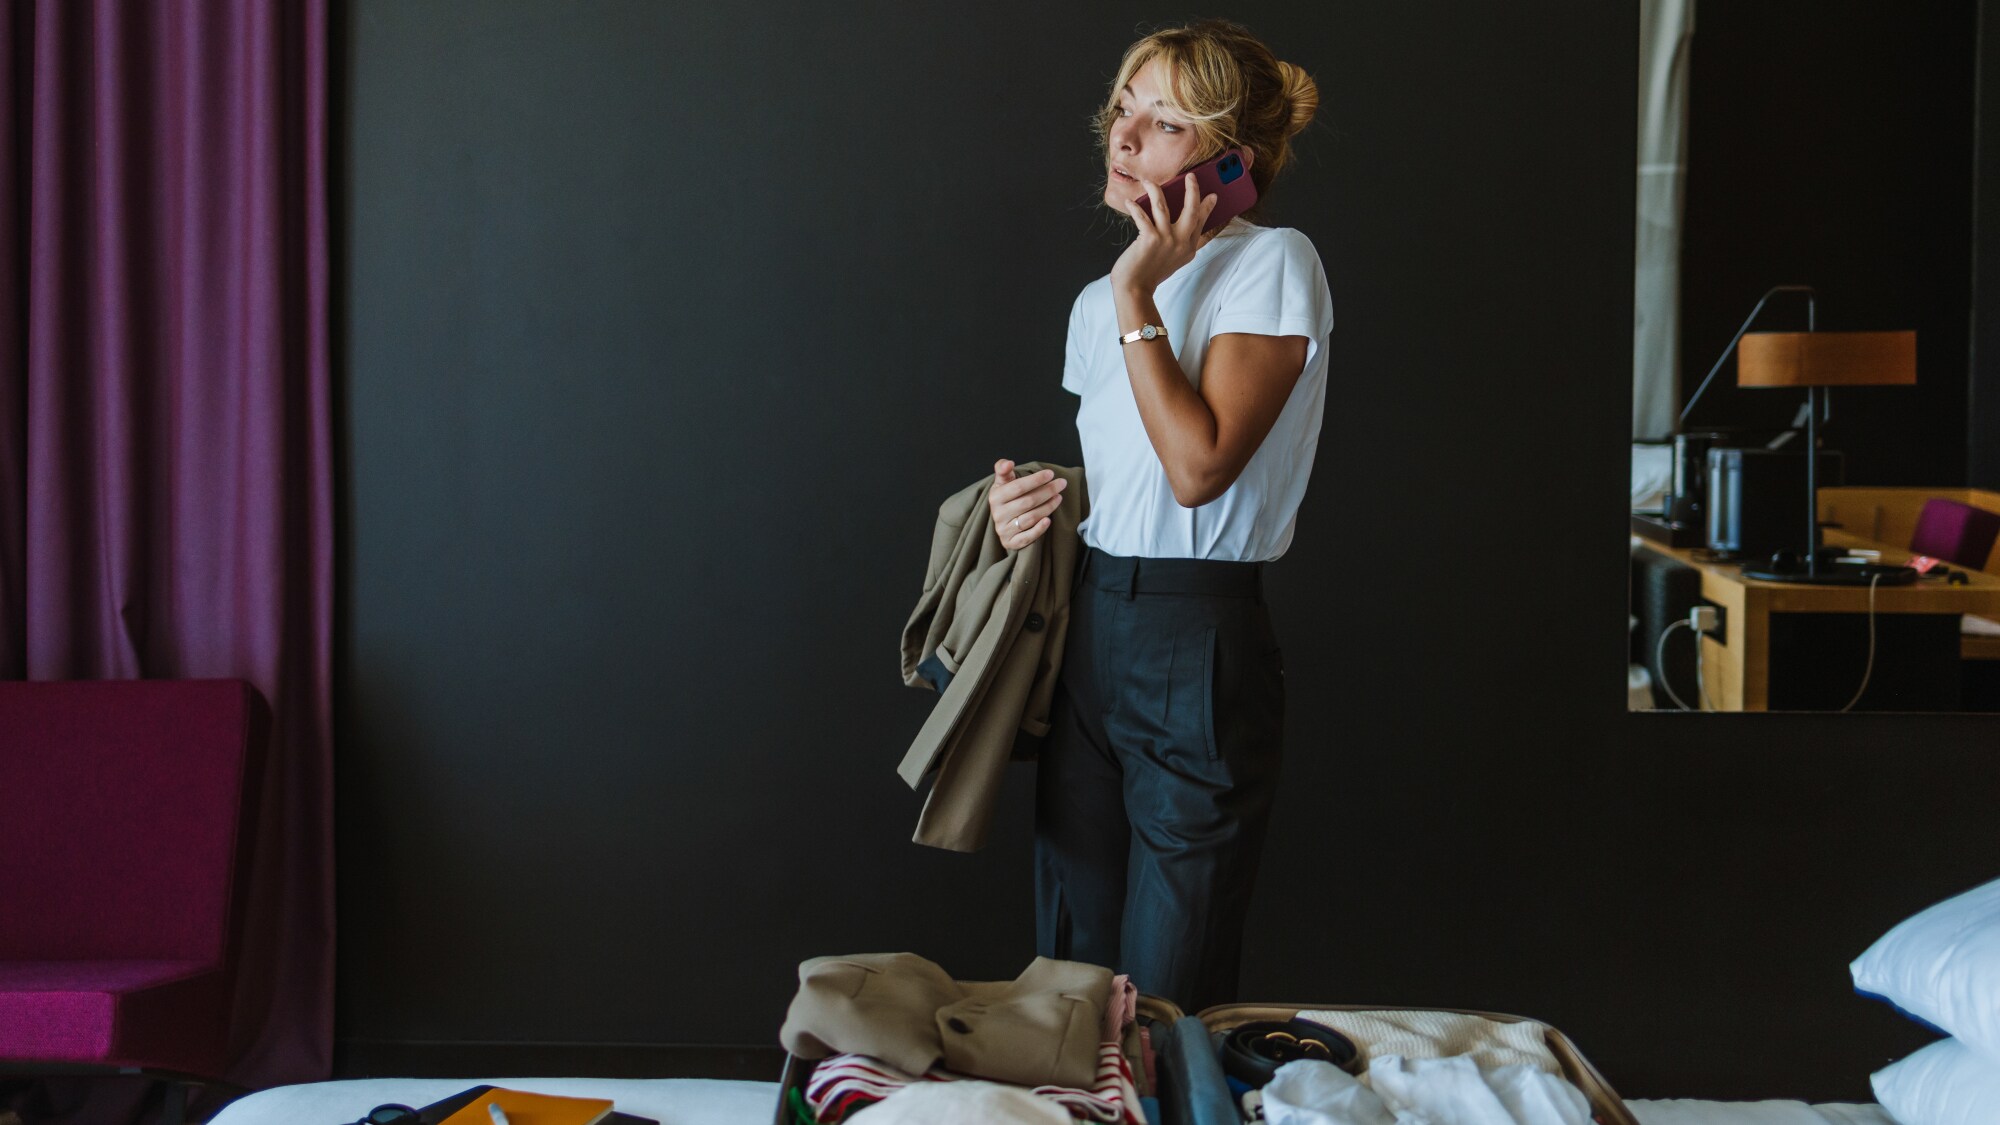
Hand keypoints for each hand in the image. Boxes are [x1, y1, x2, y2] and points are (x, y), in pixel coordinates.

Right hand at [987, 458, 1066, 548]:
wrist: (1002, 522)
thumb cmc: (1007, 498)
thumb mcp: (1002, 482)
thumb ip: (1003, 469)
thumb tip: (1008, 463)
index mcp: (996, 497)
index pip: (1018, 487)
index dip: (1035, 480)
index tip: (1051, 474)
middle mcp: (998, 514)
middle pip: (1027, 502)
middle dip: (1047, 491)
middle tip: (1061, 484)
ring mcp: (1004, 529)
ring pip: (1030, 518)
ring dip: (1048, 507)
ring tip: (1059, 497)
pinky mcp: (1011, 542)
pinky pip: (1027, 537)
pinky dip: (1039, 529)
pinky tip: (1049, 520)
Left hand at [1109, 170, 1220, 293]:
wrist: (1135, 289)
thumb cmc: (1150, 273)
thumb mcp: (1173, 260)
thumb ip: (1179, 243)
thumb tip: (1176, 221)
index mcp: (1188, 249)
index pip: (1201, 223)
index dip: (1207, 207)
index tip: (1213, 196)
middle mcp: (1181, 243)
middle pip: (1191, 210)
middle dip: (1192, 190)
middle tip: (1191, 177)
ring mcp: (1166, 240)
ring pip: (1163, 206)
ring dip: (1155, 190)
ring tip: (1149, 182)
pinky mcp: (1150, 239)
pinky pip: (1142, 216)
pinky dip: (1134, 207)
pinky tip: (1130, 202)